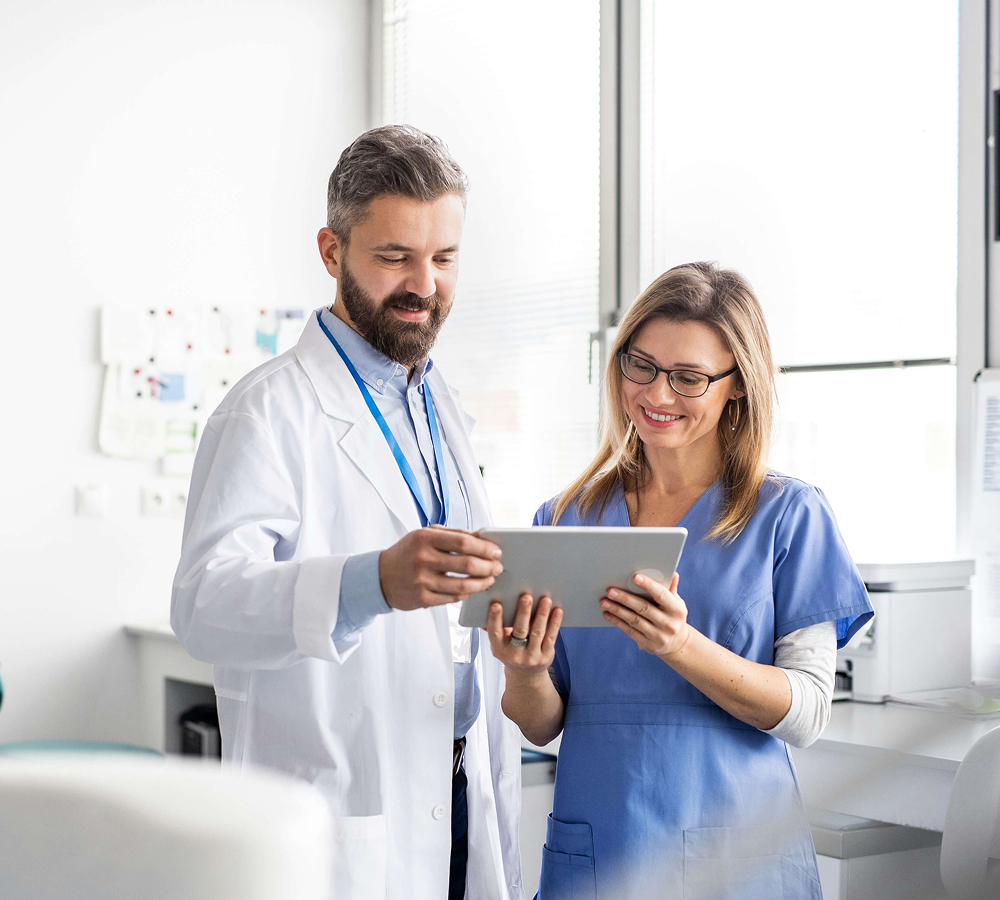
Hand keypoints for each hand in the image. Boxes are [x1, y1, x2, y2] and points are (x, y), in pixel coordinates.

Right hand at [379, 526, 502, 610]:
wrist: (380, 577)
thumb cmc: (408, 552)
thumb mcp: (424, 535)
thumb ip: (452, 535)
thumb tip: (482, 538)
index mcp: (425, 538)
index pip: (463, 542)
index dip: (484, 548)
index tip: (496, 552)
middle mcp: (423, 559)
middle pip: (467, 564)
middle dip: (488, 567)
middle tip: (498, 567)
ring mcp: (422, 581)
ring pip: (463, 584)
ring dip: (482, 583)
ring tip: (490, 579)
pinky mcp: (422, 599)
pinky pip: (453, 597)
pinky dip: (467, 593)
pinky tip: (473, 588)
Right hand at [485, 593, 562, 679]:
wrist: (526, 675)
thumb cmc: (511, 651)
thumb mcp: (499, 644)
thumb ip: (495, 627)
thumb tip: (485, 607)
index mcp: (499, 648)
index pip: (495, 633)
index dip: (494, 619)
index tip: (496, 604)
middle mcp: (514, 654)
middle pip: (519, 631)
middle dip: (523, 612)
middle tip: (526, 596)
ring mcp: (531, 657)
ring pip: (537, 633)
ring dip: (541, 615)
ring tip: (545, 599)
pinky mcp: (545, 656)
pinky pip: (551, 637)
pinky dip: (554, 623)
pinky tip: (557, 611)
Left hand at [600, 572, 690, 659]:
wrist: (677, 643)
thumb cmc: (673, 616)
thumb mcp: (677, 603)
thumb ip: (671, 589)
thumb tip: (673, 574)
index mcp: (677, 610)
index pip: (662, 595)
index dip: (649, 585)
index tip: (635, 577)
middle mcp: (669, 624)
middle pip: (644, 608)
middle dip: (625, 598)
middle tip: (610, 591)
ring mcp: (658, 636)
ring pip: (634, 620)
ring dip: (617, 610)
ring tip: (604, 602)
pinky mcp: (648, 644)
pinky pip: (629, 631)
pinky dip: (617, 621)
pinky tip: (607, 614)